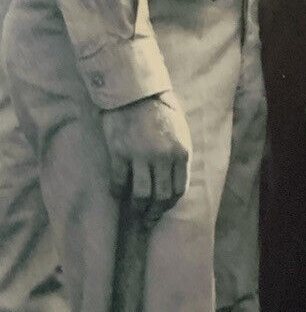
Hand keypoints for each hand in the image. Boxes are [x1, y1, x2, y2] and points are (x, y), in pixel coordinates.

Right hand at [101, 91, 190, 221]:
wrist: (136, 91)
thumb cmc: (160, 110)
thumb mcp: (180, 132)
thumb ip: (179, 156)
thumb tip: (175, 181)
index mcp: (181, 152)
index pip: (178, 189)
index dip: (169, 204)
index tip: (162, 210)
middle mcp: (163, 157)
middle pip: (160, 196)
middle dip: (154, 213)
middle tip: (147, 220)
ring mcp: (140, 156)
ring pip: (141, 194)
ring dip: (137, 208)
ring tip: (134, 212)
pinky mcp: (119, 153)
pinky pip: (119, 182)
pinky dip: (118, 192)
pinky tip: (117, 194)